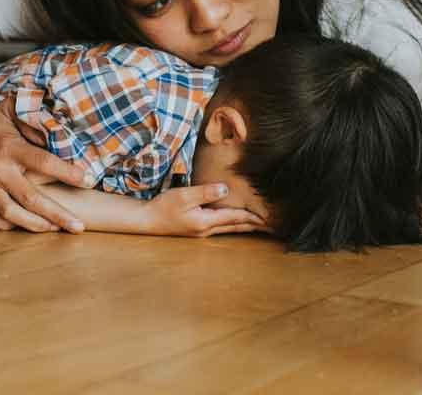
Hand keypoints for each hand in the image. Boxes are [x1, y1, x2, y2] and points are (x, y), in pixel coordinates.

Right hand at [0, 98, 89, 232]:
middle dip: (56, 214)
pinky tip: (28, 226)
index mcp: (9, 147)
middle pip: (29, 197)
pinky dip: (9, 226)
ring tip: (58, 228)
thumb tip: (60, 130)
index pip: (42, 162)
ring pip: (10, 213)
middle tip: (78, 226)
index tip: (87, 180)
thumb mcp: (13, 108)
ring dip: (35, 225)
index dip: (66, 172)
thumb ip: (35, 116)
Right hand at [146, 184, 266, 237]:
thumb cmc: (164, 206)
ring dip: (247, 226)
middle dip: (255, 225)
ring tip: (261, 224)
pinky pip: (223, 226)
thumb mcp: (184, 195)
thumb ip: (205, 192)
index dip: (254, 217)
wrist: (148, 220)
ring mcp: (203, 231)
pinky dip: (235, 224)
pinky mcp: (199, 228)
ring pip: (231, 228)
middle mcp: (208, 229)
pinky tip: (237, 222)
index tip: (270, 218)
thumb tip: (225, 189)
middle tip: (273, 225)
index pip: (235, 218)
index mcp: (206, 221)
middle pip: (237, 226)